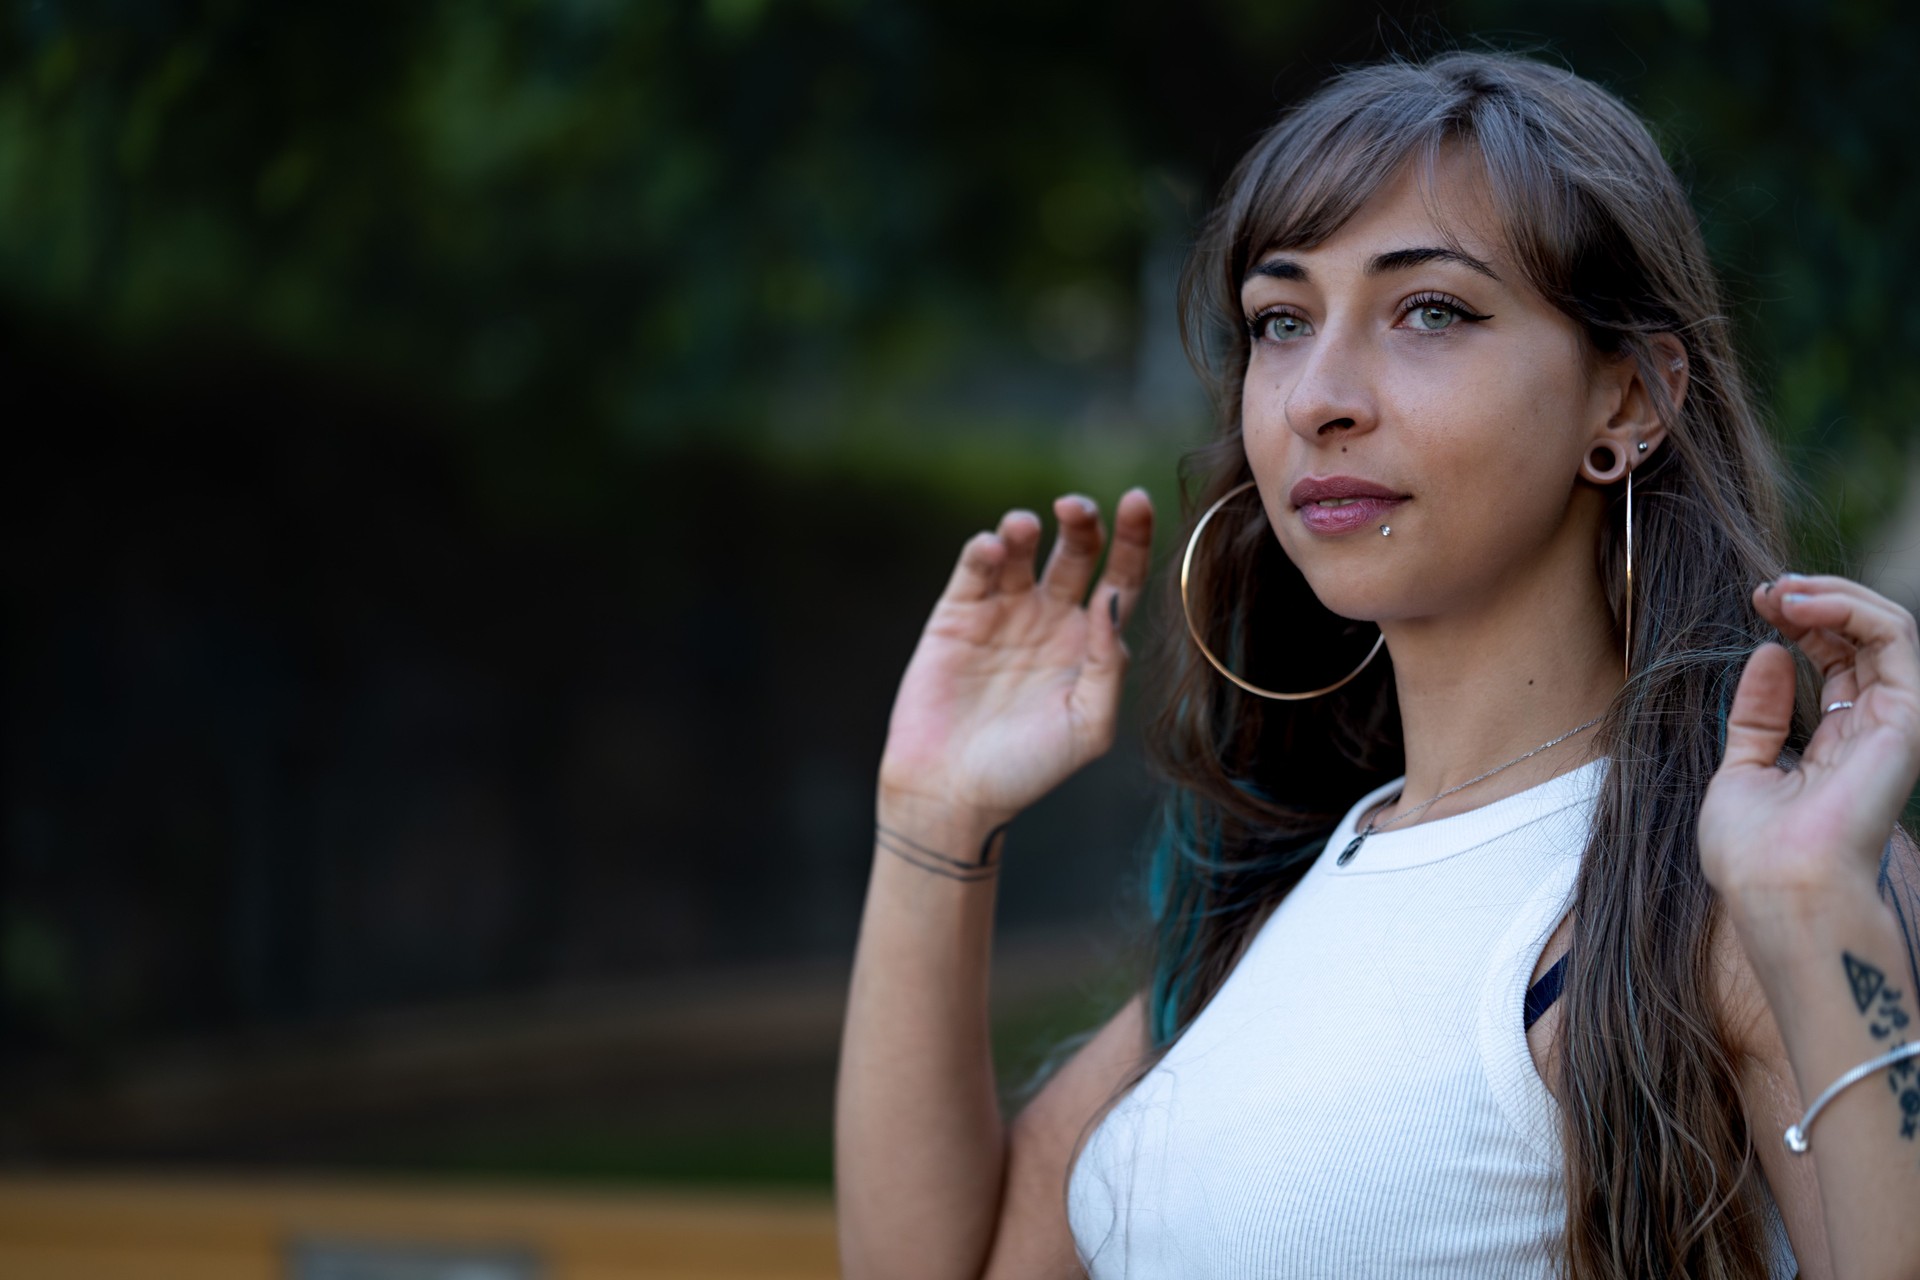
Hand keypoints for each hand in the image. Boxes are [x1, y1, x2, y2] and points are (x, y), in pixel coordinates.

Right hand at [878, 488, 1154, 823]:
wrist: (954, 792)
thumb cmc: (1028, 768)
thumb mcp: (1088, 726)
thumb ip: (1109, 666)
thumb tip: (1112, 603)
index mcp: (1089, 642)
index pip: (1120, 577)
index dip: (1133, 538)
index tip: (1137, 500)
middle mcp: (1050, 618)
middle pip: (1076, 551)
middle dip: (1081, 522)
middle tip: (1074, 507)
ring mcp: (1002, 612)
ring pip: (1021, 550)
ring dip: (1024, 528)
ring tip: (1023, 526)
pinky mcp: (956, 615)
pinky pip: (974, 570)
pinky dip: (983, 550)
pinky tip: (991, 548)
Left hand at [1700, 574, 1919, 906]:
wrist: (1776, 886)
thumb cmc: (1752, 852)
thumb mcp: (1742, 770)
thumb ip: (1758, 717)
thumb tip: (1770, 655)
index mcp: (1838, 745)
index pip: (1837, 662)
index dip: (1801, 623)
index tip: (1756, 603)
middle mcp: (1872, 730)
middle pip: (1862, 638)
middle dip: (1815, 600)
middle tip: (1765, 589)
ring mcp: (1892, 722)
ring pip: (1886, 627)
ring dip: (1831, 595)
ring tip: (1781, 590)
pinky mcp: (1904, 717)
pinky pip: (1893, 637)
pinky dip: (1849, 608)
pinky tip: (1801, 606)